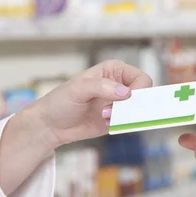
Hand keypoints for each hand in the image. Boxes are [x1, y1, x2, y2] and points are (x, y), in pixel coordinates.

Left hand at [0, 59, 151, 195]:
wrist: (50, 125)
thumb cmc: (61, 101)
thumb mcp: (78, 89)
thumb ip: (102, 87)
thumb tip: (126, 93)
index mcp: (114, 70)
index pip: (140, 78)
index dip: (139, 89)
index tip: (126, 100)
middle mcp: (119, 85)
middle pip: (144, 95)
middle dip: (133, 105)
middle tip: (111, 111)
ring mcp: (119, 104)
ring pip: (139, 111)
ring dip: (126, 117)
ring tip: (104, 117)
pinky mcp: (117, 120)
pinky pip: (130, 123)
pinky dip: (123, 126)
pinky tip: (105, 123)